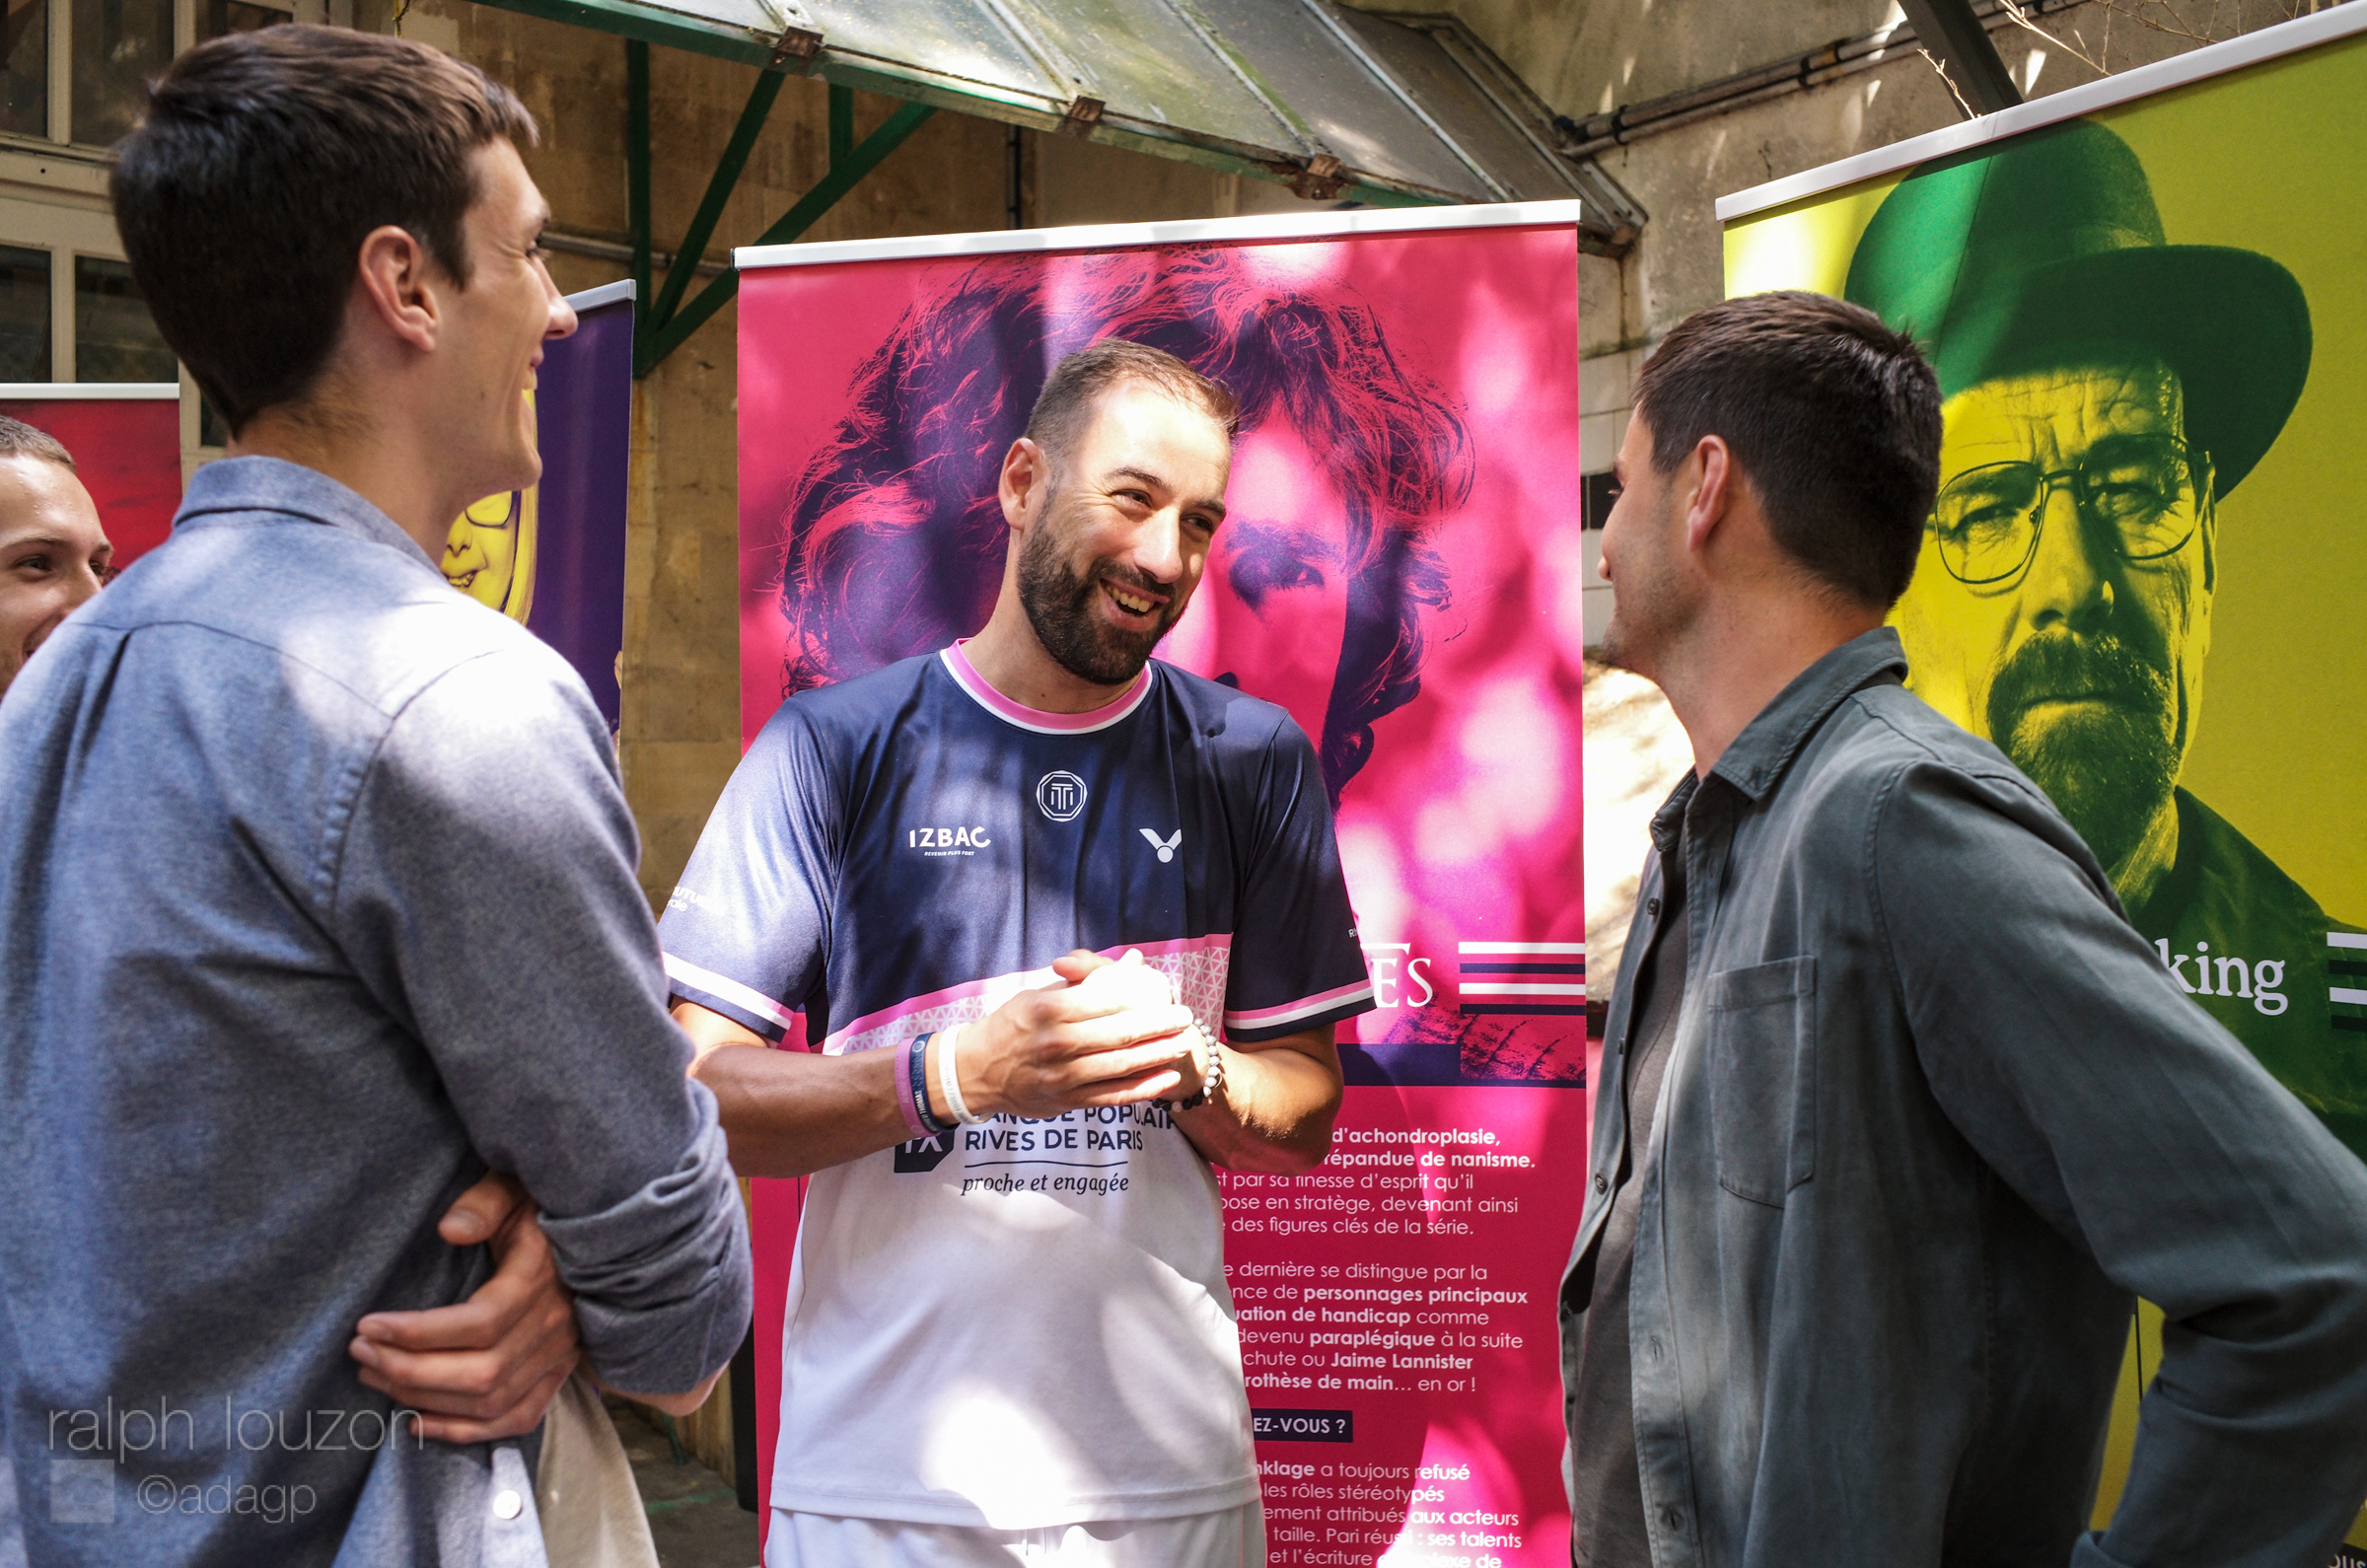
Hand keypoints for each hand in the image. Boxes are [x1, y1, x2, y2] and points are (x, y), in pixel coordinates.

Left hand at [348, 1173, 580, 1442]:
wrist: (599, 1235)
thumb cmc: (538, 1208)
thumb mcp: (512, 1189)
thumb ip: (483, 1202)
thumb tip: (450, 1229)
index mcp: (542, 1278)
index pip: (480, 1322)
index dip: (419, 1332)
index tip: (368, 1325)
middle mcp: (557, 1326)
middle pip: (481, 1371)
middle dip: (410, 1369)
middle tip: (361, 1352)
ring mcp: (560, 1357)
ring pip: (491, 1400)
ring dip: (425, 1398)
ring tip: (376, 1375)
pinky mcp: (557, 1375)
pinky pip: (516, 1419)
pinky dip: (465, 1431)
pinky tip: (417, 1422)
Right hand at [942, 949, 1197, 1120]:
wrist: (976, 1072)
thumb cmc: (1012, 1025)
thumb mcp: (1040, 994)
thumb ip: (1086, 979)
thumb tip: (1133, 960)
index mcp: (1049, 1009)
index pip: (1105, 1001)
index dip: (1143, 998)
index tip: (1168, 993)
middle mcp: (1056, 1042)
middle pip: (1119, 1034)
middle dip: (1159, 1025)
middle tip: (1185, 1016)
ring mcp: (1062, 1076)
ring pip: (1120, 1066)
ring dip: (1157, 1055)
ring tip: (1182, 1043)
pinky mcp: (1066, 1101)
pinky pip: (1112, 1095)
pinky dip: (1142, 1088)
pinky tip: (1165, 1078)